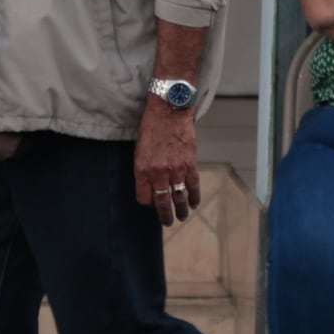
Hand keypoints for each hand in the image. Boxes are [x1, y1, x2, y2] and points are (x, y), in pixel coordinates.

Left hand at [135, 98, 200, 225]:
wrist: (169, 111)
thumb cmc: (151, 127)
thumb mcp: (139, 149)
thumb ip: (143, 168)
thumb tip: (149, 184)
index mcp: (142, 170)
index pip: (144, 197)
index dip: (147, 202)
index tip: (150, 202)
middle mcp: (158, 173)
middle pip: (162, 203)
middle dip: (164, 216)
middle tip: (167, 222)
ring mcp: (175, 170)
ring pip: (179, 198)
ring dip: (181, 210)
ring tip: (182, 217)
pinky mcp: (190, 165)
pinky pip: (193, 187)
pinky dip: (194, 197)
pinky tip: (194, 204)